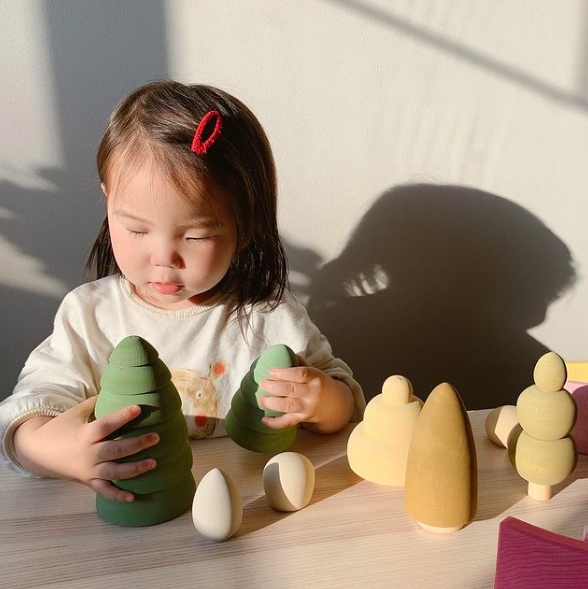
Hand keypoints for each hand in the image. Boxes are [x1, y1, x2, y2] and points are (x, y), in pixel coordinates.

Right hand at [13, 397, 159, 501]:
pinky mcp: (87, 481)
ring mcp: (88, 470)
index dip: (122, 416)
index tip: (138, 408)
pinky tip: (133, 498)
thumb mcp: (76, 413)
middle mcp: (88, 453)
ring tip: (153, 463)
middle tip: (156, 437)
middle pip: (115, 450)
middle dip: (137, 445)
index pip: (106, 424)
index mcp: (85, 434)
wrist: (37, 452)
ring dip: (134, 469)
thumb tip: (115, 388)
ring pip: (114, 472)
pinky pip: (104, 490)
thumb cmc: (60, 428)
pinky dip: (117, 495)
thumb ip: (95, 402)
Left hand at [259, 355, 353, 433]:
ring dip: (271, 403)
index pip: (300, 374)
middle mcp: (312, 393)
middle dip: (273, 387)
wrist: (335, 405)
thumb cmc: (319, 384)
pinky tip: (264, 420)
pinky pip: (288, 423)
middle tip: (262, 383)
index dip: (284, 373)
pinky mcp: (303, 418)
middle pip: (291, 390)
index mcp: (315, 377)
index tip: (271, 371)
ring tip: (261, 399)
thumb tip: (283, 352)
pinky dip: (275, 423)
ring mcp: (308, 407)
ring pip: (287, 406)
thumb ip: (299, 363)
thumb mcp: (315, 371)